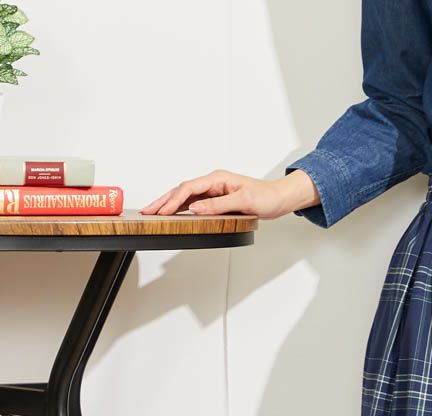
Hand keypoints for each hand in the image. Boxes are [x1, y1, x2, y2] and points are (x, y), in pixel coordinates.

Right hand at [140, 169, 319, 219]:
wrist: (278, 199)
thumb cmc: (265, 197)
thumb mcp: (243, 200)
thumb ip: (218, 204)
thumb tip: (195, 208)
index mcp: (217, 178)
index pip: (188, 188)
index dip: (173, 200)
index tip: (162, 210)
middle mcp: (213, 182)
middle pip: (182, 190)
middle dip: (163, 200)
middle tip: (147, 210)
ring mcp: (213, 191)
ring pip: (185, 197)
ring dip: (169, 204)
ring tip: (153, 211)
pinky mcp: (216, 200)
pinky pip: (194, 203)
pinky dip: (181, 208)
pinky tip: (172, 213)